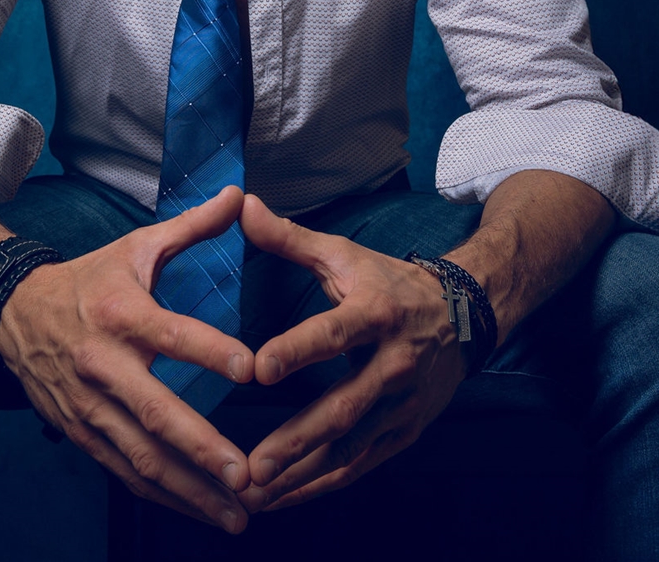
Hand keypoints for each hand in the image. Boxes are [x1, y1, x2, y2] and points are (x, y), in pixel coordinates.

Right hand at [0, 185, 253, 532]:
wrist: (14, 311)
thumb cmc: (91, 278)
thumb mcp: (138, 246)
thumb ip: (193, 226)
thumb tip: (241, 195)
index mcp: (122, 313)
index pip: (171, 334)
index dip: (210, 351)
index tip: (250, 370)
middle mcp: (103, 363)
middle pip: (156, 412)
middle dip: (203, 449)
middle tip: (247, 474)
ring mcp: (89, 405)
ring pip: (141, 457)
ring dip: (189, 490)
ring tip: (237, 512)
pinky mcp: (80, 432)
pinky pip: (124, 471)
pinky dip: (162, 494)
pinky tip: (198, 509)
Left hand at [238, 194, 466, 511]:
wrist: (462, 315)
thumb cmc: (388, 282)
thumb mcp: (343, 254)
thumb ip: (289, 237)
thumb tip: (242, 204)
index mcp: (375, 313)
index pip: (333, 334)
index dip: (298, 351)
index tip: (259, 369)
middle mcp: (392, 364)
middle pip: (342, 409)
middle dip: (295, 440)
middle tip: (252, 465)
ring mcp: (401, 405)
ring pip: (349, 449)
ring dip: (301, 475)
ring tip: (255, 494)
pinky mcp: (403, 433)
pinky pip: (359, 466)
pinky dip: (321, 485)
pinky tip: (284, 498)